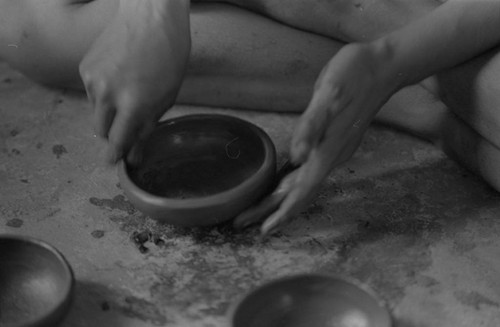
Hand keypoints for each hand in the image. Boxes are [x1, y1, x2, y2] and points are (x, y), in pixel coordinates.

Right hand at [79, 0, 190, 163]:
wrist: (150, 16)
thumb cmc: (168, 55)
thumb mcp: (167, 96)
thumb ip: (148, 125)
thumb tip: (134, 152)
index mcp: (133, 104)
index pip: (117, 142)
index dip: (116, 155)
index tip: (114, 163)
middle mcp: (108, 95)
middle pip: (101, 131)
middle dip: (113, 134)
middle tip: (127, 126)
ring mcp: (92, 80)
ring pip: (96, 112)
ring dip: (109, 112)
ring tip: (129, 91)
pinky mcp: (84, 68)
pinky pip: (92, 92)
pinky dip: (104, 93)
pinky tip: (120, 77)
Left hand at [234, 42, 397, 235]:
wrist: (382, 66)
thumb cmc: (354, 76)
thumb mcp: (329, 95)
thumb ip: (312, 126)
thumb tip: (296, 156)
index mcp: (328, 150)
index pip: (303, 190)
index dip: (283, 211)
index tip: (264, 230)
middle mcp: (331, 155)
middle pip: (299, 192)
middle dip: (272, 210)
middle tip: (242, 223)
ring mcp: (333, 150)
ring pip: (303, 183)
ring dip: (279, 198)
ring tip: (256, 209)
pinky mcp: (332, 142)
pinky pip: (307, 170)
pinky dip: (290, 182)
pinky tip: (281, 181)